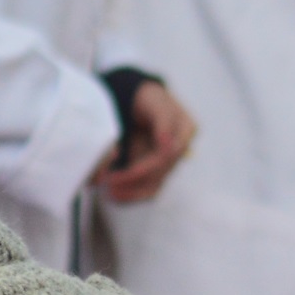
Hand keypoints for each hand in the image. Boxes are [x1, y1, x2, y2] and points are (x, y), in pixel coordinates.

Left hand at [97, 81, 195, 203]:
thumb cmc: (148, 98)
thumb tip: (167, 145)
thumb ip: (162, 119)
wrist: (141, 100)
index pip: (167, 155)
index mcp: (185, 130)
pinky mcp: (155, 169)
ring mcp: (167, 161)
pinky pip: (146, 186)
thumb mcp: (155, 102)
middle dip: (133, 181)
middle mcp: (178, 149)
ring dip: (133, 193)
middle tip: (109, 182)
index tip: (122, 172)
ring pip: (154, 185)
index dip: (145, 167)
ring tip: (110, 194)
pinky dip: (131, 193)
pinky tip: (115, 195)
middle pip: (159, 174)